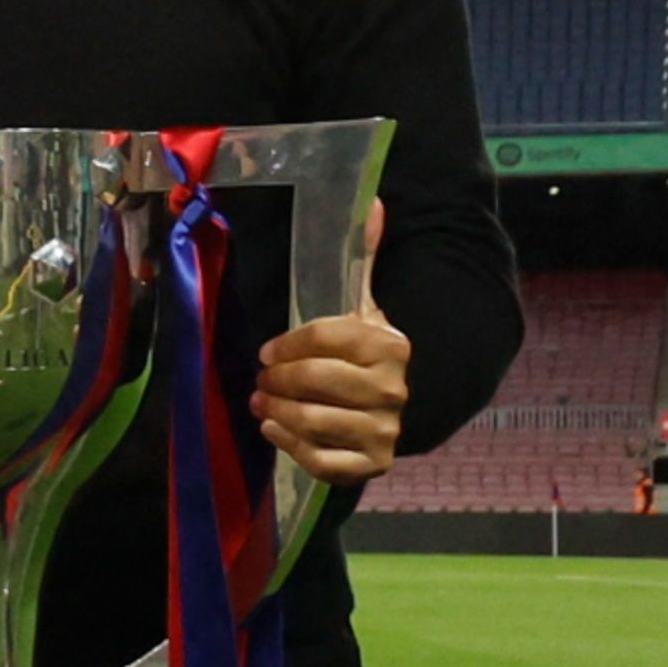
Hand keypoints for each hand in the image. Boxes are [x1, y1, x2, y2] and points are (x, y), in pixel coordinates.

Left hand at [248, 201, 408, 485]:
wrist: (407, 405)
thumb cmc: (369, 352)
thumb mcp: (366, 305)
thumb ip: (364, 256)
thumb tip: (373, 201)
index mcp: (388, 344)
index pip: (327, 338)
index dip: (288, 344)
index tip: (268, 349)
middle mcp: (392, 388)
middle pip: (317, 381)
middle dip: (278, 379)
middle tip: (260, 379)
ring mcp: (385, 430)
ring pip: (316, 421)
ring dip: (277, 412)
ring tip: (260, 403)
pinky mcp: (374, 465)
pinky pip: (324, 461)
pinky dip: (292, 447)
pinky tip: (273, 431)